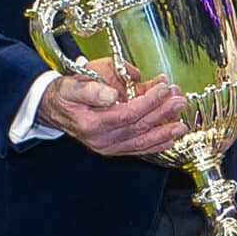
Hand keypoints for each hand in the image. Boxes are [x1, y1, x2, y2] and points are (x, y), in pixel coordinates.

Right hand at [46, 70, 187, 157]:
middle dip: (163, 113)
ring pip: (142, 141)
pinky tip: (170, 138)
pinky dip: (156, 144)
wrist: (54, 110)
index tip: (163, 88)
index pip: (127, 114)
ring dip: (165, 132)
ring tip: (182, 124)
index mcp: (92, 123)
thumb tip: (111, 94)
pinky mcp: (114, 149)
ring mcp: (109, 147)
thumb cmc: (65, 95)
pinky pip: (138, 149)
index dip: (148, 102)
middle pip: (139, 127)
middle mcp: (102, 139)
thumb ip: (90, 90)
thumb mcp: (72, 86)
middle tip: (180, 101)